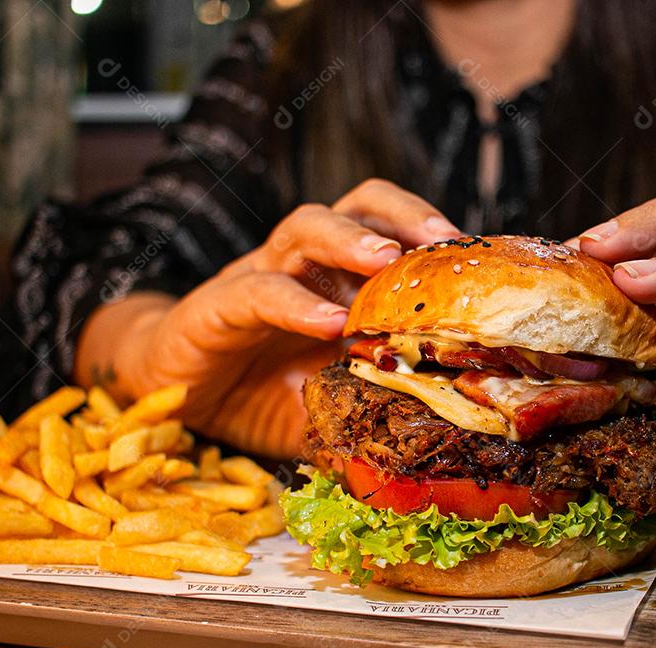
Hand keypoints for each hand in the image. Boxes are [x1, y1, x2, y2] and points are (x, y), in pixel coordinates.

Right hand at [88, 179, 459, 457]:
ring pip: (306, 228)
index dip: (436, 238)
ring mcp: (261, 278)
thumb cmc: (263, 394)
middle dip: (405, 215)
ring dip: (351, 238)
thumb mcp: (334, 401)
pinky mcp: (217, 307)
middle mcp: (306, 267)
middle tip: (445, 239)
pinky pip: (258, 290)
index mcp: (340, 280)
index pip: (394, 233)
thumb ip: (378, 403)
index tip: (481, 260)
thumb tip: (447, 433)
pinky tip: (327, 322)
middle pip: (358, 206)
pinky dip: (295, 304)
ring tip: (388, 259)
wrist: (174, 398)